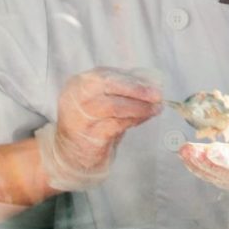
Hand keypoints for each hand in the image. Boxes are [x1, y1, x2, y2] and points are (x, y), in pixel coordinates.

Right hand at [35, 67, 161, 190]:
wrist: (70, 153)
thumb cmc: (91, 122)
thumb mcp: (100, 99)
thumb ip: (120, 89)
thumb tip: (151, 83)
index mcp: (80, 83)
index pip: (108, 75)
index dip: (133, 79)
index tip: (154, 83)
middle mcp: (77, 97)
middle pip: (109, 85)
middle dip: (137, 89)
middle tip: (158, 95)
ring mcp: (81, 117)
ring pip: (115, 106)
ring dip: (140, 107)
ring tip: (155, 108)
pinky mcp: (90, 136)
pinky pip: (117, 125)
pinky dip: (134, 120)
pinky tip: (144, 118)